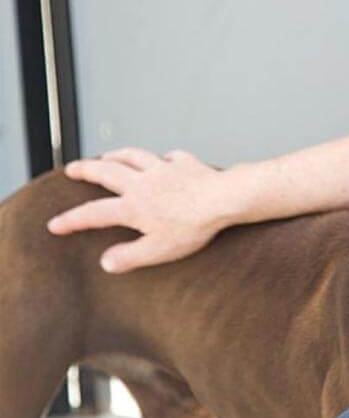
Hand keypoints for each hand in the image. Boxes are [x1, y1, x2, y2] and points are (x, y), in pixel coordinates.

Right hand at [48, 148, 230, 272]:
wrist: (224, 199)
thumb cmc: (193, 227)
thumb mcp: (158, 250)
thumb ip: (130, 256)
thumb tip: (106, 262)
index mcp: (133, 206)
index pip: (94, 213)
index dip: (72, 220)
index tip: (54, 225)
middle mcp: (143, 183)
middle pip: (107, 171)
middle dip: (86, 170)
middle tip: (72, 169)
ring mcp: (164, 169)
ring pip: (134, 156)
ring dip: (118, 154)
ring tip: (108, 155)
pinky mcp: (186, 163)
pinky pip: (171, 157)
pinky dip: (164, 158)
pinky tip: (165, 159)